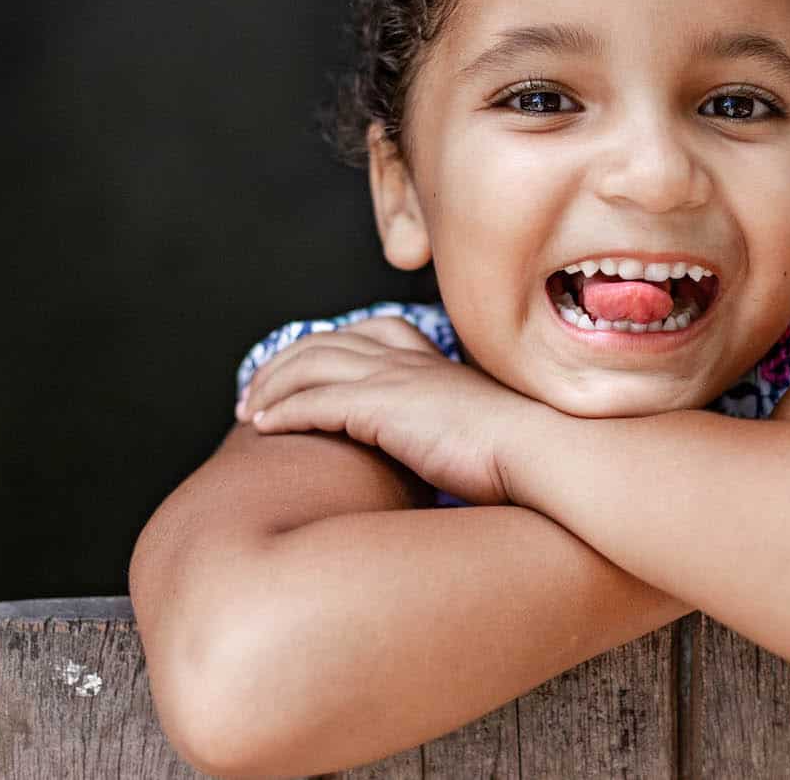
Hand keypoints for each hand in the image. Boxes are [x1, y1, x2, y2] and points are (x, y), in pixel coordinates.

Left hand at [234, 317, 550, 505]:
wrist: (541, 450)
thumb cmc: (525, 454)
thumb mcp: (485, 432)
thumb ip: (457, 430)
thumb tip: (449, 455)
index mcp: (432, 361)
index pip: (366, 335)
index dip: (326, 349)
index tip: (303, 375)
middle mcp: (409, 359)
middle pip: (325, 343)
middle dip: (283, 365)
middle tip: (255, 394)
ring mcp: (394, 378)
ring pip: (310, 365)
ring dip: (271, 386)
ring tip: (248, 412)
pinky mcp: (383, 406)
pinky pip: (316, 401)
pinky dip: (283, 410)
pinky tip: (263, 427)